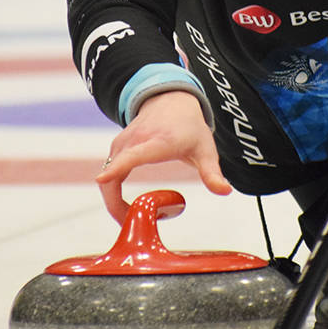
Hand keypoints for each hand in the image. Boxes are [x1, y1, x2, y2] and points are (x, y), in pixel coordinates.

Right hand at [94, 90, 231, 223]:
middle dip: (115, 204)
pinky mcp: (116, 149)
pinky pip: (109, 175)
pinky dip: (113, 193)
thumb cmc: (189, 127)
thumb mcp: (205, 149)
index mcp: (158, 142)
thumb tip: (225, 191)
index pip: (133, 155)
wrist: (171, 101)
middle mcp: (135, 141)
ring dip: (114, 202)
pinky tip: (127, 207)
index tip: (102, 180)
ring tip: (133, 219)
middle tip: (130, 227)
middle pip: (113, 173)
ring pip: (107, 177)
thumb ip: (212, 172)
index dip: (117, 168)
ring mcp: (122, 144)